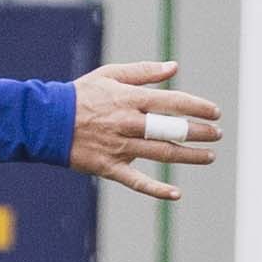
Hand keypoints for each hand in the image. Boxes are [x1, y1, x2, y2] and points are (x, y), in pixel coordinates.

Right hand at [70, 60, 222, 201]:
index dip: (198, 107)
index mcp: (129, 99)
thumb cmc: (81, 95)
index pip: (173, 102)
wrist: (44, 121)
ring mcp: (119, 147)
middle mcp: (128, 123)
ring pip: (162, 154)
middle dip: (199, 132)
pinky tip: (176, 194)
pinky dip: (156, 189)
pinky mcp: (108, 167)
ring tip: (210, 156)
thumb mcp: (110, 75)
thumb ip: (144, 72)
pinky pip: (136, 180)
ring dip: (189, 156)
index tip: (215, 112)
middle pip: (172, 129)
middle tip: (217, 134)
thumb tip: (174, 67)